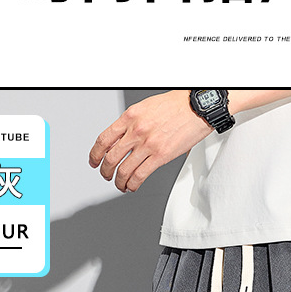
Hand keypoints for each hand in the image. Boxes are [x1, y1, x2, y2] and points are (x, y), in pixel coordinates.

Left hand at [89, 91, 211, 192]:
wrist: (196, 107)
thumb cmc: (176, 105)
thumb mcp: (145, 108)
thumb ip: (131, 123)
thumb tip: (122, 138)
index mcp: (130, 117)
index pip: (104, 139)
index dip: (95, 154)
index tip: (94, 161)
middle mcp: (136, 131)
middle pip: (111, 157)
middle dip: (105, 171)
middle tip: (106, 175)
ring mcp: (148, 144)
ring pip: (124, 169)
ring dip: (118, 181)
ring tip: (120, 184)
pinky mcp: (161, 156)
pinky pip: (140, 175)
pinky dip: (133, 184)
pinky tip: (132, 186)